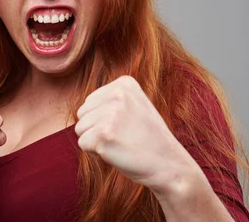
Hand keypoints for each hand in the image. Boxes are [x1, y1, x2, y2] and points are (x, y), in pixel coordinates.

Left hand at [75, 76, 196, 192]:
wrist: (168, 164)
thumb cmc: (148, 139)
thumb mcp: (135, 106)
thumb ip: (111, 100)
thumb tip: (83, 107)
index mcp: (125, 83)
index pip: (91, 101)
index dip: (103, 118)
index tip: (126, 125)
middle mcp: (117, 94)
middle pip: (82, 113)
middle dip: (95, 128)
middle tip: (121, 136)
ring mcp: (110, 113)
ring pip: (80, 128)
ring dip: (95, 141)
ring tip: (119, 143)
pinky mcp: (103, 134)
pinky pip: (82, 144)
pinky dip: (95, 153)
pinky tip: (116, 152)